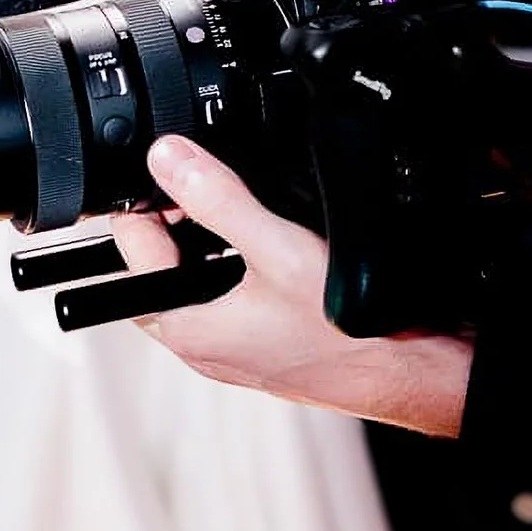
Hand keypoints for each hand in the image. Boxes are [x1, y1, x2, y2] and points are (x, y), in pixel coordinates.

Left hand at [109, 136, 472, 436]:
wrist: (401, 371)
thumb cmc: (344, 334)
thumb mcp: (276, 249)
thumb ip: (219, 199)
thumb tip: (168, 159)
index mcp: (186, 327)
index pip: (130, 256)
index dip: (144, 206)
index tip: (169, 172)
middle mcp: (200, 345)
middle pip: (159, 271)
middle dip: (174, 226)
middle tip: (205, 188)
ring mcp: (231, 349)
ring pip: (195, 286)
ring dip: (207, 247)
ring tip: (241, 213)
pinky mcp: (260, 345)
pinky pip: (229, 300)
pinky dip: (237, 270)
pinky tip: (273, 249)